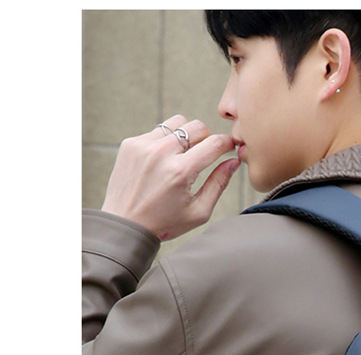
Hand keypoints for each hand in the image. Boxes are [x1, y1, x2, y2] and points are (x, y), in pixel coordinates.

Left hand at [101, 114, 239, 240]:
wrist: (125, 225)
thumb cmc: (164, 223)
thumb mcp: (199, 211)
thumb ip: (219, 184)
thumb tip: (233, 161)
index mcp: (181, 172)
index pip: (214, 143)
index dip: (227, 143)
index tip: (230, 147)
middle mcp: (161, 154)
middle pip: (197, 126)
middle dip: (207, 138)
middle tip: (205, 154)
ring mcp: (143, 146)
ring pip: (177, 122)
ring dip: (186, 135)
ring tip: (184, 155)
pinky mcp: (131, 144)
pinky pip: (157, 131)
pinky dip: (165, 142)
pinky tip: (162, 161)